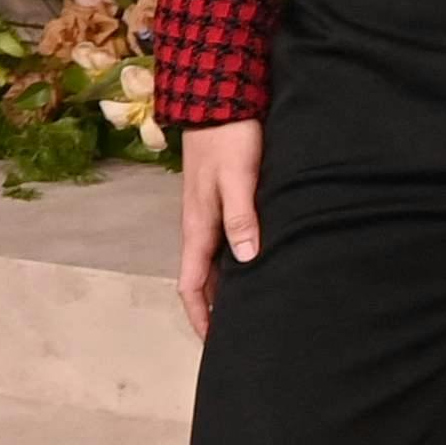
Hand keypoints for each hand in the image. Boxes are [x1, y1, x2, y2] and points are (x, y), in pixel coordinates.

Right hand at [177, 119, 263, 335]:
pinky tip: (254, 266)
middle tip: (237, 336)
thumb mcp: (238, 178)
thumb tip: (247, 261)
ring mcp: (208, 213)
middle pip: (201, 279)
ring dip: (224, 288)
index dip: (201, 317)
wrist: (217, 99)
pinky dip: (233, 263)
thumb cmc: (229, 138)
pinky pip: (223, 243)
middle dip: (213, 310)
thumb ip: (241, 217)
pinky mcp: (221, 200)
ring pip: (213, 262)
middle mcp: (199, 225)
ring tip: (248, 309)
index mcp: (198, 226)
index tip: (214, 345)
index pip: (191, 285)